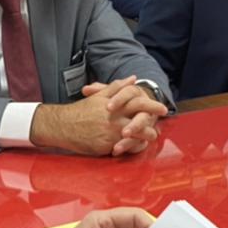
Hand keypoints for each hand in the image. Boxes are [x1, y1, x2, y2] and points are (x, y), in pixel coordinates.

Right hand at [30, 76, 167, 155]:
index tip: (164, 108)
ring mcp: (111, 134)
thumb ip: (117, 87)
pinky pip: (124, 149)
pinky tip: (135, 147)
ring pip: (135, 138)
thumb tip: (133, 78)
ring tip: (148, 140)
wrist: (63, 126)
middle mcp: (115, 119)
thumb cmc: (82, 110)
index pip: (139, 103)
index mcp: (115, 106)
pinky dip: (131, 148)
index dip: (153, 106)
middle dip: (151, 128)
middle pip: (140, 123)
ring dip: (143, 140)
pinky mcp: (106, 146)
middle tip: (158, 130)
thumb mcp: (99, 96)